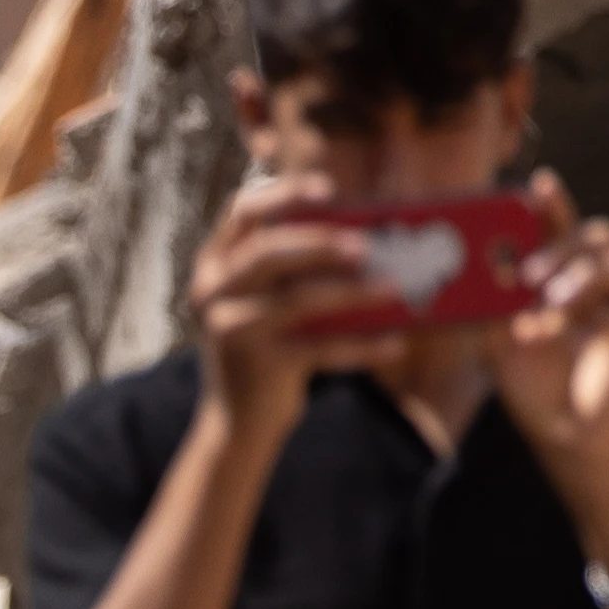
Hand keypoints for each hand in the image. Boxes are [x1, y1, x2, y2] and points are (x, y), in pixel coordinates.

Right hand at [188, 178, 386, 429]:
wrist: (240, 419)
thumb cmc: (269, 344)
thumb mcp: (268, 300)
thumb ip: (295, 267)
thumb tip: (369, 238)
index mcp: (214, 263)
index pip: (242, 211)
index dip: (284, 194)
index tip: (328, 189)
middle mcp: (213, 292)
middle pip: (267, 252)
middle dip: (319, 243)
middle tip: (366, 244)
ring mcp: (231, 331)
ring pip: (296, 300)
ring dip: (350, 291)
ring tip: (394, 287)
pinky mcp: (260, 367)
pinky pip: (318, 349)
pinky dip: (360, 346)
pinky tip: (395, 342)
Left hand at [495, 170, 608, 472]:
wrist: (563, 435)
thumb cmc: (532, 384)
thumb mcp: (499, 341)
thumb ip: (495, 303)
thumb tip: (486, 262)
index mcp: (560, 278)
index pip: (561, 229)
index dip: (554, 204)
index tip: (538, 183)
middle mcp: (595, 284)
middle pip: (599, 234)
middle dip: (565, 243)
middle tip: (531, 274)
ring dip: (586, 272)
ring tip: (552, 302)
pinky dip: (596, 310)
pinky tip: (565, 328)